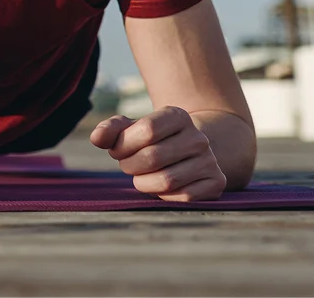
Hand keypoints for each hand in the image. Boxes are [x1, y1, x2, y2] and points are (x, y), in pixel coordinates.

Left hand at [90, 106, 226, 201]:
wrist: (189, 151)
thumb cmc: (151, 140)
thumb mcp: (131, 128)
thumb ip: (111, 129)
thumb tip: (97, 138)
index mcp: (177, 116)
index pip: (145, 131)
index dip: (124, 144)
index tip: (118, 149)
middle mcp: (198, 137)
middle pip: (152, 157)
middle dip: (129, 165)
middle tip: (127, 164)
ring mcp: (210, 161)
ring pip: (166, 181)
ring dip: (143, 183)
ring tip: (141, 176)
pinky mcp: (216, 184)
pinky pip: (182, 197)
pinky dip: (162, 195)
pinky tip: (160, 186)